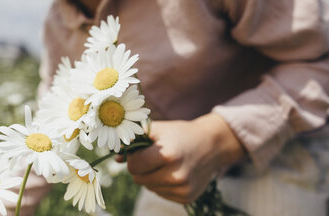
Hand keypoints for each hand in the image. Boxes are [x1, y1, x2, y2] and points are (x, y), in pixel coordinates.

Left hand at [124, 113, 244, 203]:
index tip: (140, 151)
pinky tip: (173, 172)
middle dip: (140, 168)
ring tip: (165, 163)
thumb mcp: (157, 130)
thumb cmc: (179, 133)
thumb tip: (116, 158)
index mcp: (168, 155)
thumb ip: (134, 140)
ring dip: (151, 176)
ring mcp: (183, 189)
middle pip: (138, 179)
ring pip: (148, 187)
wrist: (212, 144)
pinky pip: (161, 194)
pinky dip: (162, 184)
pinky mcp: (187, 198)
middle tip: (152, 156)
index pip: (134, 166)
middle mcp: (176, 175)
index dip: (133, 158)